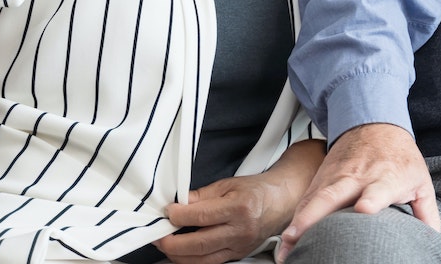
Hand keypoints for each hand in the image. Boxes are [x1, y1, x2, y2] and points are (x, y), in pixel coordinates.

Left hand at [159, 141, 323, 263]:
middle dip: (172, 243)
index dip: (178, 216)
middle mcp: (240, 230)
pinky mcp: (239, 255)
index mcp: (239, 207)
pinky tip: (182, 254)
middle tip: (157, 236)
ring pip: (203, 260)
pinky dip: (193, 260)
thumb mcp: (229, 184)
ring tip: (165, 246)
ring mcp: (240, 246)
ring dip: (179, 256)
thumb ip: (202, 195)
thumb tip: (179, 203)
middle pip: (199, 244)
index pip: (201, 216)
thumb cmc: (256, 190)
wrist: (282, 200)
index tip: (167, 212)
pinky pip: (212, 262)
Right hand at [276, 124, 437, 262]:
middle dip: (315, 217)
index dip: (372, 199)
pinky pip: (305, 201)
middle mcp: (357, 176)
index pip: (378, 189)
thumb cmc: (398, 155)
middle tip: (300, 238)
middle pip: (333, 195)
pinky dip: (294, 220)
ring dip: (298, 222)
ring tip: (287, 246)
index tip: (363, 210)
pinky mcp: (321, 179)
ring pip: (313, 199)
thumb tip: (432, 240)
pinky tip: (286, 241)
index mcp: (386, 177)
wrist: (374, 121)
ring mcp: (335, 177)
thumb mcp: (420, 180)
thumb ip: (426, 213)